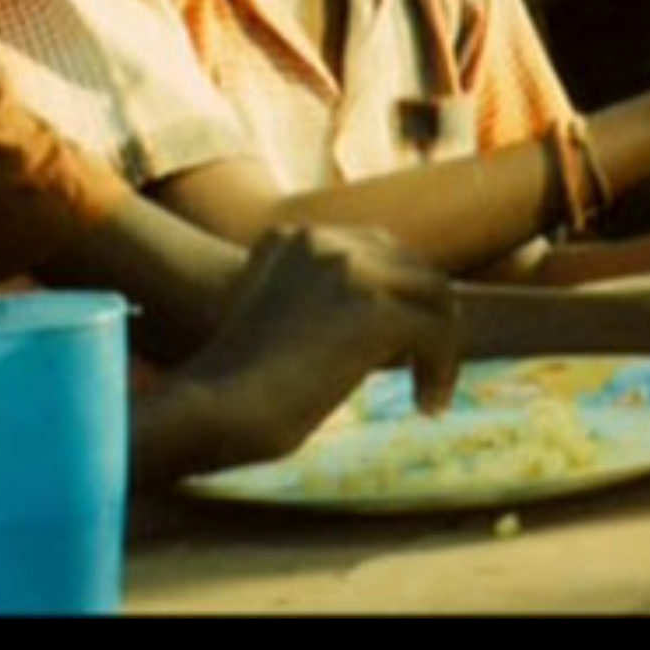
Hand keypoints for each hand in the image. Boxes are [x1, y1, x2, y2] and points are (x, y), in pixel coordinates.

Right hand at [163, 227, 465, 473]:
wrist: (207, 411)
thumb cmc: (230, 393)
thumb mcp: (279, 326)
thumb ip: (325, 309)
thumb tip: (397, 325)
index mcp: (292, 237)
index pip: (378, 252)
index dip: (400, 299)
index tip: (401, 349)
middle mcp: (322, 241)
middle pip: (414, 267)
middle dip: (430, 318)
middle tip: (428, 368)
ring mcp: (349, 270)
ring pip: (436, 296)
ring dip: (442, 345)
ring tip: (429, 394)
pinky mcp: (372, 309)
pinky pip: (438, 332)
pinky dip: (442, 370)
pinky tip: (426, 407)